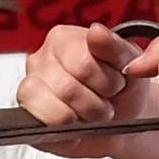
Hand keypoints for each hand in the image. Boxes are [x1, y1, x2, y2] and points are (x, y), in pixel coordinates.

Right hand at [21, 22, 141, 128]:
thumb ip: (115, 46)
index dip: (107, 81)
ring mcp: (31, 86)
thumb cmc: (123, 88)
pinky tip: (76, 122)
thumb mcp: (129, 64)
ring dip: (85, 116)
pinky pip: (45, 122)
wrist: (124, 122)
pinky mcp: (29, 114)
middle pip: (69, 88)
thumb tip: (96, 31)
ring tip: (92, 113)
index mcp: (64, 38)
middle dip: (98, 103)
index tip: (117, 82)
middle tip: (105, 101)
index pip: (83, 63)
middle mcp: (41, 59)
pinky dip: (68, 127)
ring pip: (57, 108)